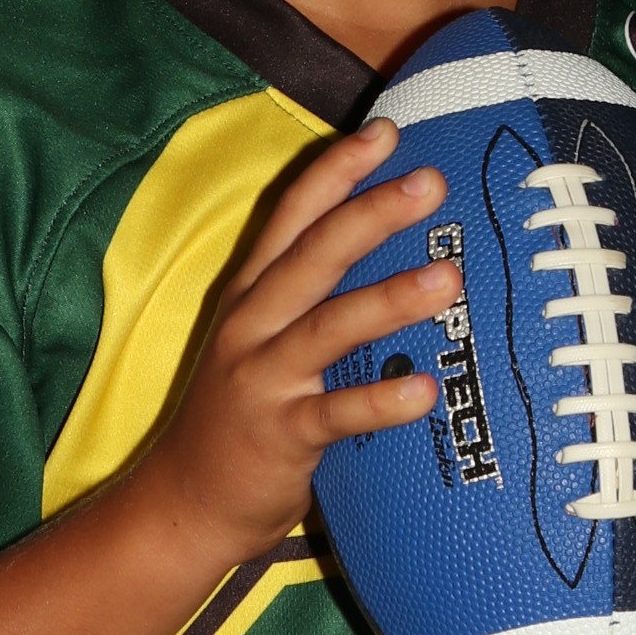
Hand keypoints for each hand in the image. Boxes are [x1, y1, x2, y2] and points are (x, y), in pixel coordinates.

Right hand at [139, 120, 451, 575]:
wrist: (185, 502)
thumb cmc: (241, 412)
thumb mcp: (261, 337)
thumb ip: (307, 293)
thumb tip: (377, 240)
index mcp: (251, 294)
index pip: (291, 216)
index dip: (336, 171)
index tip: (386, 132)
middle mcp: (252, 326)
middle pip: (312, 256)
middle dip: (371, 214)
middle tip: (430, 182)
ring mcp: (263, 379)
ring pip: (328, 327)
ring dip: (390, 300)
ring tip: (450, 279)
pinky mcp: (279, 436)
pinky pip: (334, 414)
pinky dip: (379, 401)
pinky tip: (424, 392)